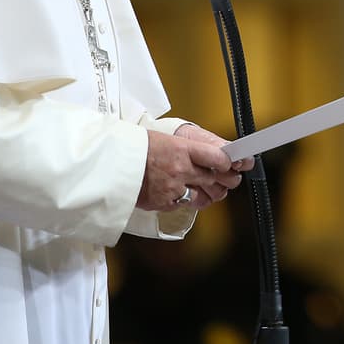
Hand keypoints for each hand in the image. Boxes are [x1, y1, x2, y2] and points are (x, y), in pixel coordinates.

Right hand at [136, 124, 251, 210]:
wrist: (110, 165)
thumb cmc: (134, 148)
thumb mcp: (163, 139)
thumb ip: (186, 149)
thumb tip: (205, 155)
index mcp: (181, 149)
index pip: (218, 157)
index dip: (229, 162)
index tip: (233, 163)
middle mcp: (181, 169)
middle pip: (217, 178)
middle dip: (229, 179)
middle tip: (231, 178)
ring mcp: (174, 188)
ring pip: (206, 195)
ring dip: (213, 193)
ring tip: (215, 189)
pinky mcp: (165, 203)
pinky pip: (187, 205)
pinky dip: (190, 201)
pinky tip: (190, 195)